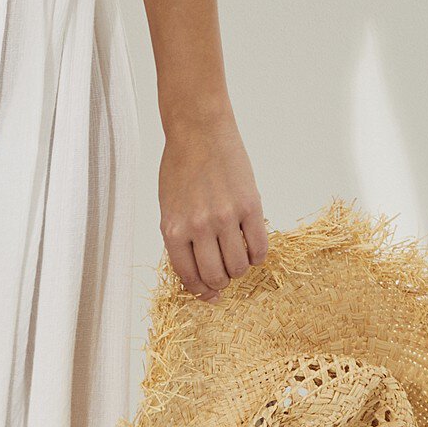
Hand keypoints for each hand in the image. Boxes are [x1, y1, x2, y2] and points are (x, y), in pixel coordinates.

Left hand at [158, 112, 267, 302]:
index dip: (200, 291)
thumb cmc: (179, 167)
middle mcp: (199, 227)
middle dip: (221, 284)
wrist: (199, 131)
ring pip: (239, 266)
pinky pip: (259, 247)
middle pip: (216, 276)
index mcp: (173, 230)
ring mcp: (226, 217)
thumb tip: (197, 273)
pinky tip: (252, 249)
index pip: (189, 276)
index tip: (208, 294)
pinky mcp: (250, 206)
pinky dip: (257, 256)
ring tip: (237, 259)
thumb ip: (180, 238)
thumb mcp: (168, 207)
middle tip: (224, 277)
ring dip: (240, 270)